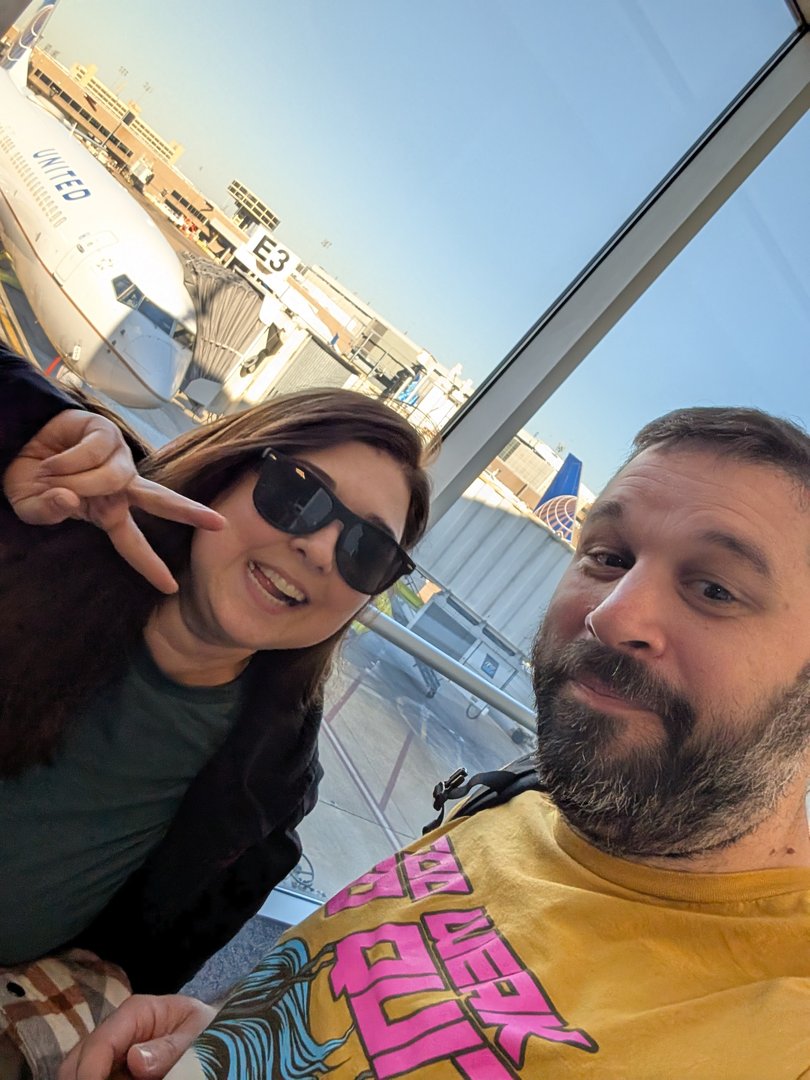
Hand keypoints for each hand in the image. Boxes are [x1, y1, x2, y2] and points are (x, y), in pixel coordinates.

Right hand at [2, 410, 224, 593]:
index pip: (132, 543)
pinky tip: (54, 460)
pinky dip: (69, 459)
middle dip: (190, 513)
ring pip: (113, 477)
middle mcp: (121, 486)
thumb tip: (69, 499)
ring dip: (79, 480)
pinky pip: (96, 451)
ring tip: (51, 476)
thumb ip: (49, 512)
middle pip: (161, 501)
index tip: (171, 586)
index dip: (149, 565)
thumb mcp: (32, 507)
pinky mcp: (107, 432)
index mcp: (107, 511)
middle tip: (219, 524)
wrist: (16, 443)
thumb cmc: (30, 481)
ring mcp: (118, 458)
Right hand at [57, 993, 216, 1079]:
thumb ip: (170, 1047)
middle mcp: (116, 1030)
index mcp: (135, 1012)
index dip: (91, 1073)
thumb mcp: (198, 1034)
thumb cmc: (207, 1028)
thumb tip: (135, 1060)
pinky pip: (98, 1077)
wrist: (216, 1035)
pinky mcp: (113, 1070)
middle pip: (76, 1061)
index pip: (100, 1043)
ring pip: (78, 1074)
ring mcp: (111, 1052)